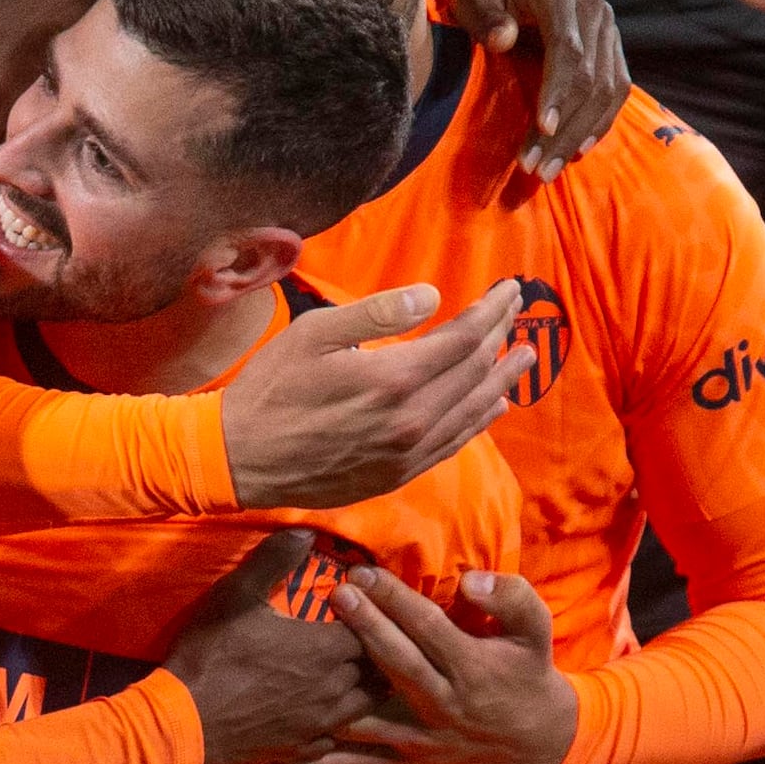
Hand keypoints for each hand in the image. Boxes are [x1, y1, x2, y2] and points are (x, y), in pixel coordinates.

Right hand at [161, 530, 382, 763]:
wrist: (182, 724)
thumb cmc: (209, 656)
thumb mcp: (235, 595)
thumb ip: (274, 560)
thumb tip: (306, 529)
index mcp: (325, 649)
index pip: (374, 629)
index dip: (371, 615)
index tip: (360, 605)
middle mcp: (333, 688)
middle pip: (377, 668)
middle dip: (374, 650)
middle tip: (362, 636)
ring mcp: (320, 723)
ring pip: (365, 705)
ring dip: (363, 686)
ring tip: (355, 672)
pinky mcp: (302, 748)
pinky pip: (337, 736)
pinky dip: (339, 722)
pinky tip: (326, 713)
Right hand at [216, 279, 528, 509]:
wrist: (241, 459)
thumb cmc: (270, 387)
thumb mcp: (315, 333)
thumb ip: (378, 313)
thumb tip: (433, 296)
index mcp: (393, 378)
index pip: (464, 339)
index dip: (491, 311)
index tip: (508, 289)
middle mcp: (411, 419)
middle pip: (475, 372)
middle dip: (501, 337)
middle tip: (517, 312)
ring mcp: (408, 453)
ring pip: (472, 412)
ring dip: (502, 380)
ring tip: (524, 357)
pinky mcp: (398, 474)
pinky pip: (453, 445)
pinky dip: (479, 422)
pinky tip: (492, 406)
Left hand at [296, 567, 574, 763]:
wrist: (535, 743)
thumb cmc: (528, 675)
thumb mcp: (537, 632)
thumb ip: (511, 598)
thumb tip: (470, 580)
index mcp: (471, 669)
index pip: (428, 628)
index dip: (395, 600)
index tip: (363, 574)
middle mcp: (441, 705)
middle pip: (396, 664)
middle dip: (363, 629)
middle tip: (334, 595)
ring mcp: (419, 738)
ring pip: (368, 716)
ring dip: (331, 695)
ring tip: (296, 670)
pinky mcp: (404, 760)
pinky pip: (357, 763)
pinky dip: (320, 762)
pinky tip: (280, 757)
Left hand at [448, 0, 626, 175]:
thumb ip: (485, 18)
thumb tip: (504, 38)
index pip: (567, 49)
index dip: (557, 92)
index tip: (542, 130)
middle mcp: (593, 5)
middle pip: (591, 77)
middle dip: (564, 129)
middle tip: (535, 170)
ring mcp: (606, 26)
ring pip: (607, 89)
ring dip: (580, 135)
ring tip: (548, 171)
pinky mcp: (610, 45)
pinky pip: (615, 89)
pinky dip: (598, 123)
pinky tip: (575, 151)